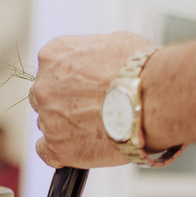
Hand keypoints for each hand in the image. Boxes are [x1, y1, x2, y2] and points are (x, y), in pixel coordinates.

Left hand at [29, 32, 154, 167]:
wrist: (151, 99)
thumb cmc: (140, 70)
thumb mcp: (115, 43)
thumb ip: (95, 55)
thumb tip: (102, 62)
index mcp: (54, 55)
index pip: (51, 70)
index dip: (71, 82)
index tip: (85, 90)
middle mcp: (44, 86)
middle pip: (46, 98)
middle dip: (65, 104)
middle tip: (91, 111)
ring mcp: (48, 118)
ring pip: (49, 125)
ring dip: (67, 128)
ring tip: (96, 130)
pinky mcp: (57, 146)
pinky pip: (46, 152)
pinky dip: (60, 153)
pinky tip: (78, 149)